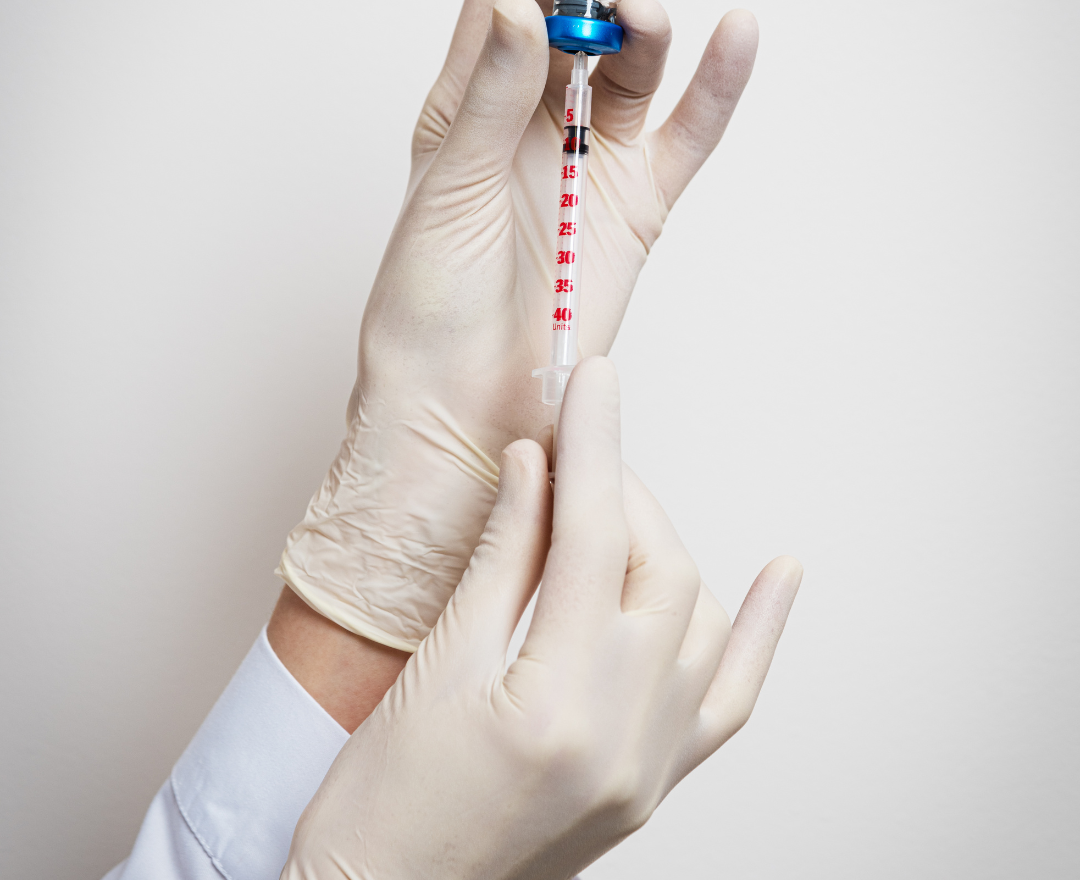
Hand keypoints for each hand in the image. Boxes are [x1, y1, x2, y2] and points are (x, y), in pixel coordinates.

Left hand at [277, 0, 759, 651]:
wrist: (462, 408)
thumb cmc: (426, 312)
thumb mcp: (442, 195)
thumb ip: (489, 101)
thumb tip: (520, 7)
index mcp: (467, 107)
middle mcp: (532, 123)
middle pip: (577, 13)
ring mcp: (590, 163)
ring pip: (634, 68)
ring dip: (643, 27)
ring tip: (639, 15)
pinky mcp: (634, 210)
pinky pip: (687, 137)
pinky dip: (715, 90)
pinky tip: (735, 33)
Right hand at [282, 359, 800, 879]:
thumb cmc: (383, 803)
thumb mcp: (436, 665)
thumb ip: (503, 556)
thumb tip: (537, 466)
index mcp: (560, 705)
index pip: (594, 535)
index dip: (593, 443)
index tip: (590, 380)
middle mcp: (629, 739)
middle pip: (657, 568)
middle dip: (622, 490)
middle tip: (571, 453)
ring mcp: (653, 766)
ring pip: (698, 617)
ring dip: (661, 544)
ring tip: (607, 509)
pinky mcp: (654, 782)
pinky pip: (731, 698)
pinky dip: (755, 630)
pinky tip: (778, 573)